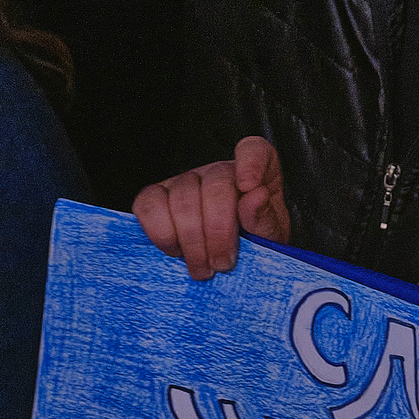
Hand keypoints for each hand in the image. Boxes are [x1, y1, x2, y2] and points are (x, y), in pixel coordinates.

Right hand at [133, 137, 291, 279]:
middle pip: (215, 184)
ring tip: (202, 268)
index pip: (253, 150)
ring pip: (182, 197)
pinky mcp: (155, 198)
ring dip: (192, 240)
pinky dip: (161, 233)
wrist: (224, 269)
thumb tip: (256, 195)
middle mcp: (218, 172)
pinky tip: (176, 251)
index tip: (249, 187)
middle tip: (222, 264)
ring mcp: (185, 182)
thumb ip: (265, 218)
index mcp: (255, 175)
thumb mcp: (269, 238)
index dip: (251, 163)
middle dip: (218, 230)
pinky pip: (148, 205)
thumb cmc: (251, 248)